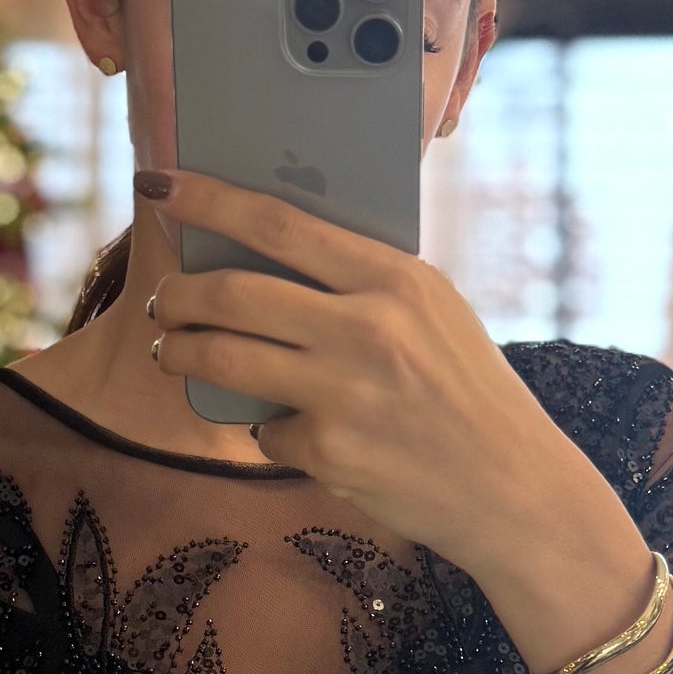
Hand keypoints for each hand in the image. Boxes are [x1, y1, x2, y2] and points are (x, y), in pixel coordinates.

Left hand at [137, 168, 636, 591]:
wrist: (510, 487)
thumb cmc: (468, 392)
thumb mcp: (435, 312)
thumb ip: (365, 283)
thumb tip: (268, 255)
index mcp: (394, 278)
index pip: (280, 224)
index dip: (209, 200)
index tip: (162, 186)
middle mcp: (365, 328)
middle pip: (232, 293)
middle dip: (177, 295)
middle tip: (163, 302)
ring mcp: (343, 393)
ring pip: (223, 358)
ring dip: (181, 354)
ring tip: (173, 354)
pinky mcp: (328, 453)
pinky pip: (264, 430)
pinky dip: (267, 430)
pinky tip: (291, 432)